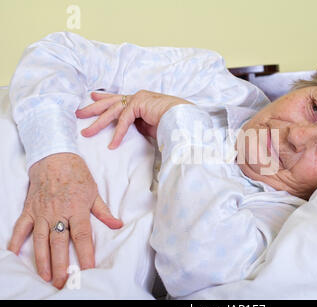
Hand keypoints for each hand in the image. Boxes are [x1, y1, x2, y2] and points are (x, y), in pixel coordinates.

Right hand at [8, 153, 122, 288]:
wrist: (55, 157)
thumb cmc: (77, 175)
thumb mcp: (94, 192)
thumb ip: (104, 212)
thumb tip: (118, 224)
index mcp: (76, 209)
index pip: (82, 236)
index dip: (86, 254)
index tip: (88, 269)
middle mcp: (58, 212)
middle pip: (59, 243)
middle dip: (62, 265)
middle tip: (63, 282)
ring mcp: (41, 212)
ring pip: (40, 240)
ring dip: (42, 260)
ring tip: (46, 277)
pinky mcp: (29, 209)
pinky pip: (21, 227)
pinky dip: (16, 241)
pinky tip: (14, 255)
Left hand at [76, 90, 192, 147]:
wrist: (184, 118)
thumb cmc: (172, 123)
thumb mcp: (151, 124)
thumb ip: (138, 125)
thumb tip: (129, 132)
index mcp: (140, 100)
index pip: (118, 99)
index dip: (104, 98)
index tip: (93, 98)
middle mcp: (137, 96)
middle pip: (109, 102)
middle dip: (93, 108)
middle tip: (79, 113)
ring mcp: (137, 98)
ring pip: (111, 111)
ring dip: (98, 123)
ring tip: (86, 133)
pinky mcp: (138, 103)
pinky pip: (123, 120)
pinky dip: (118, 134)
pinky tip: (112, 145)